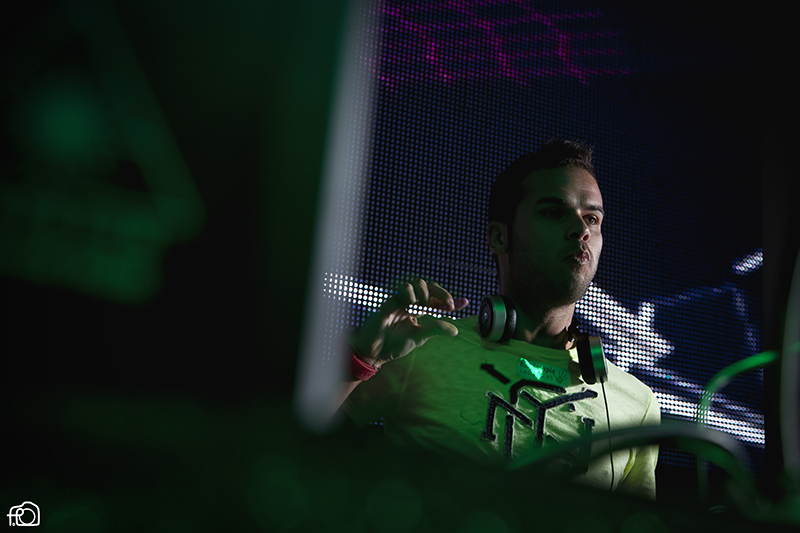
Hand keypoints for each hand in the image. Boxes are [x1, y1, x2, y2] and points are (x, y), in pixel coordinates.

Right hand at [349, 278, 468, 367]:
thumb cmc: (393, 345)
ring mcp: (401, 300)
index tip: (465, 302)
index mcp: (419, 312)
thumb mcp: (419, 337)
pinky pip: (405, 288)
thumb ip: (435, 329)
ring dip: (427, 293)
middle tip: (450, 305)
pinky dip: (412, 293)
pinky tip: (413, 304)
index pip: (437, 302)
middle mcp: (411, 303)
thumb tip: (456, 330)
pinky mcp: (391, 300)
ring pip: (419, 284)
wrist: (373, 351)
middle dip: (443, 293)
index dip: (451, 300)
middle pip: (430, 288)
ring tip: (425, 307)